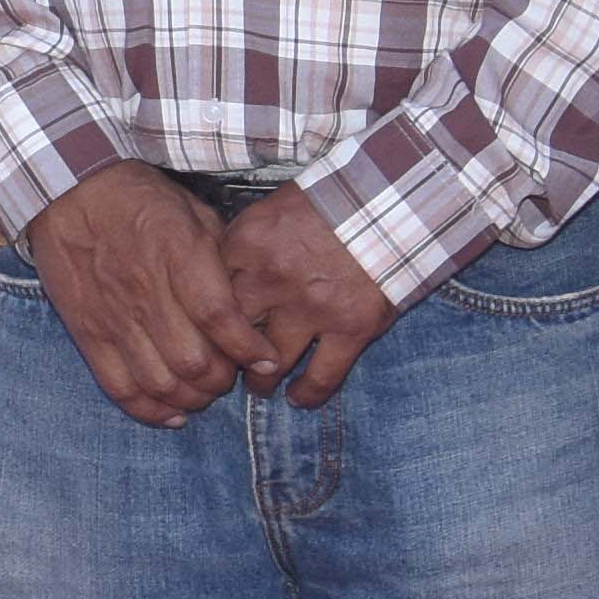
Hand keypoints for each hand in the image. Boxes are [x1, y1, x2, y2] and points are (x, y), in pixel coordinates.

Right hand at [25, 161, 264, 423]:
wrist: (68, 192)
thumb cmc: (138, 197)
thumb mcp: (192, 210)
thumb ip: (221, 256)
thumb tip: (247, 298)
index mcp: (177, 255)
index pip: (219, 318)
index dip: (247, 348)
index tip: (266, 359)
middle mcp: (146, 292)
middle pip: (193, 361)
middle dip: (222, 380)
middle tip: (232, 375)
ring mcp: (114, 317)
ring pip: (160, 382)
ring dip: (191, 399)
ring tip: (204, 393)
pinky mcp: (88, 334)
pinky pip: (119, 387)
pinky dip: (150, 411)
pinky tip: (173, 414)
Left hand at [217, 184, 398, 406]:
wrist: (393, 199)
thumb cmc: (331, 199)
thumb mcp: (274, 208)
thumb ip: (244, 242)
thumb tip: (219, 272)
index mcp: (249, 243)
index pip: (209, 291)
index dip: (205, 315)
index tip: (206, 329)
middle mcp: (273, 278)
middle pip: (233, 330)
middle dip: (226, 352)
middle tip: (226, 363)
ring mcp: (312, 307)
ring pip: (270, 362)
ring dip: (261, 380)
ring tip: (260, 386)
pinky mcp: (350, 328)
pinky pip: (321, 377)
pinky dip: (308, 394)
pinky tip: (299, 399)